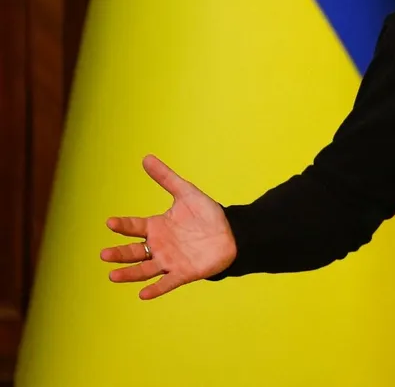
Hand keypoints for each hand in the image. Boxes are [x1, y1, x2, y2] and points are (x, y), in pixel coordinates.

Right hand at [101, 155, 236, 298]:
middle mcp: (159, 246)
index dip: (122, 225)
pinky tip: (143, 294)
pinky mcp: (183, 273)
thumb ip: (166, 178)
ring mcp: (170, 261)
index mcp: (156, 227)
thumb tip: (146, 158)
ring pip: (144, 270)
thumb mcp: (186, 192)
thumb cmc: (207, 214)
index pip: (134, 227)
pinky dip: (155, 289)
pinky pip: (167, 283)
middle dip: (119, 254)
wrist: (232, 233)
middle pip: (133, 251)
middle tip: (104, 254)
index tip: (110, 222)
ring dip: (129, 274)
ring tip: (113, 275)